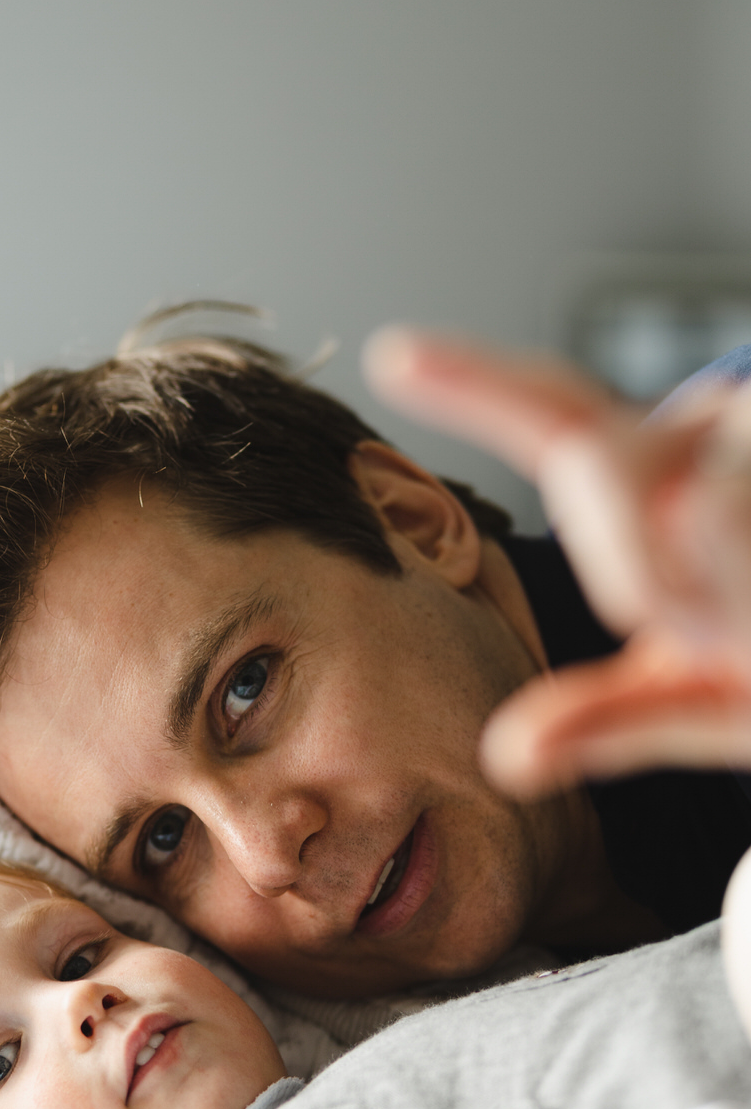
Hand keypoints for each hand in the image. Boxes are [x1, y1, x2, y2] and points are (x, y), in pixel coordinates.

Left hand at [362, 328, 750, 796]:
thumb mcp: (699, 700)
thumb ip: (608, 722)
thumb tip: (509, 757)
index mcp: (657, 487)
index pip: (557, 420)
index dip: (474, 383)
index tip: (393, 351)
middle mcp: (712, 442)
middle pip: (609, 469)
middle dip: (638, 568)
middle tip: (697, 618)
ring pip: (708, 504)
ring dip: (736, 584)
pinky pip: (745, 521)